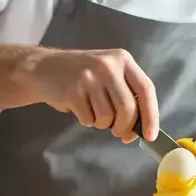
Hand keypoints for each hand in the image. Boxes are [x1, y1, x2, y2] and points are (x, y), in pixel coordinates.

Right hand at [28, 48, 158, 142]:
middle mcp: (108, 65)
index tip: (150, 136)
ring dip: (102, 124)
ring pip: (108, 117)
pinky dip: (87, 121)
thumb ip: (126, 95)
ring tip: (93, 111)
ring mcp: (89, 77)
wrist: (44, 68)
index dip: (151, 115)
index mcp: (123, 59)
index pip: (146, 89)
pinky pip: (89, 119)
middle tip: (118, 132)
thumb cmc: (82, 75)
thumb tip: (140, 130)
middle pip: (128, 108)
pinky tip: (79, 108)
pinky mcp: (72, 91)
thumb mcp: (109, 73)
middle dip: (125, 127)